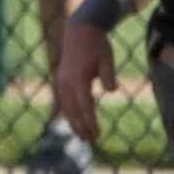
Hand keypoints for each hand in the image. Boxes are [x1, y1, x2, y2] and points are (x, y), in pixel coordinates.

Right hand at [55, 21, 117, 143]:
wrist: (80, 31)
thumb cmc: (97, 45)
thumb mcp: (107, 58)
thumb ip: (108, 75)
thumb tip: (111, 90)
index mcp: (78, 78)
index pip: (85, 106)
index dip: (90, 122)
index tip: (98, 135)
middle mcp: (67, 82)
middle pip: (73, 110)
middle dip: (82, 127)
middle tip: (91, 143)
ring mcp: (62, 81)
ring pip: (67, 107)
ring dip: (74, 123)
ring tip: (82, 138)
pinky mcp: (62, 80)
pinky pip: (65, 101)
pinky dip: (70, 114)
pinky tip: (75, 123)